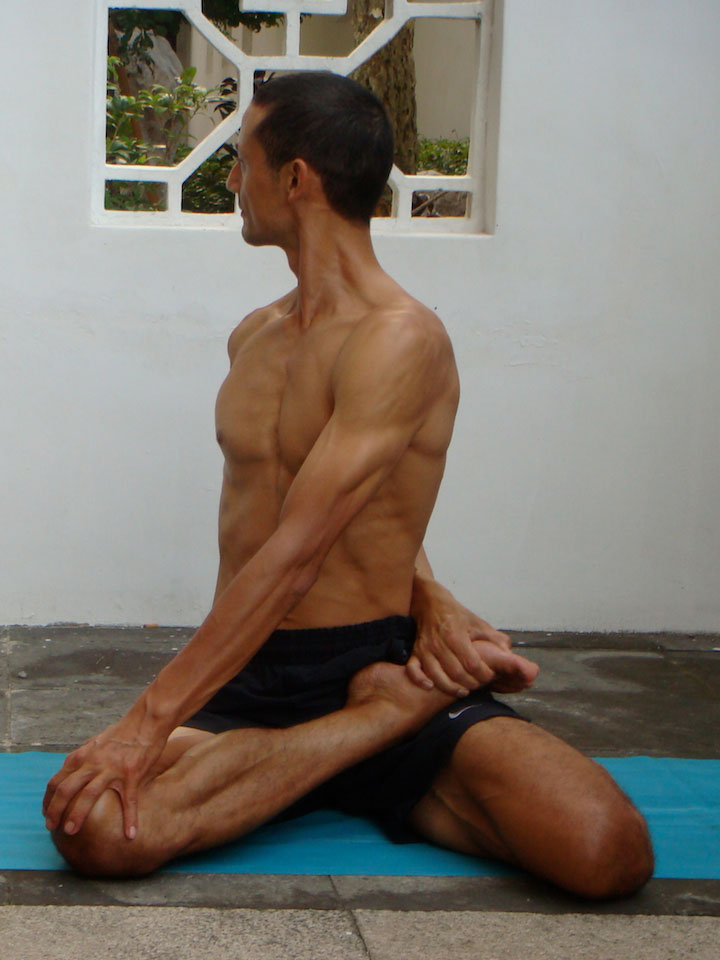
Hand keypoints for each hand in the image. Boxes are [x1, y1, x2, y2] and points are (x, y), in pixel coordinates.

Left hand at [42, 712, 167, 839]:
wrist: (147, 720)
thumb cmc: (124, 731)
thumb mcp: (97, 742)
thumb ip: (84, 757)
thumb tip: (72, 771)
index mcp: (83, 755)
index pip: (57, 780)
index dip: (48, 800)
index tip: (47, 813)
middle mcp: (93, 762)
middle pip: (66, 789)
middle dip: (55, 810)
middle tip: (52, 827)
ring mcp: (112, 769)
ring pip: (88, 795)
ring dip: (77, 815)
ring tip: (71, 832)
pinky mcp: (131, 774)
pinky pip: (129, 801)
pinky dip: (130, 819)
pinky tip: (130, 834)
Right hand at [407, 577, 538, 696]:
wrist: (430, 602)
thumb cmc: (455, 615)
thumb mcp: (477, 622)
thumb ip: (494, 638)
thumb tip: (508, 652)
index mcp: (456, 634)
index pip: (472, 663)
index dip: (483, 674)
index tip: (490, 676)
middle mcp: (439, 643)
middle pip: (456, 673)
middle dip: (471, 683)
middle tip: (479, 685)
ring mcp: (425, 649)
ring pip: (437, 676)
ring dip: (451, 688)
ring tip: (463, 691)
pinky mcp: (415, 652)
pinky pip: (413, 670)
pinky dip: (420, 680)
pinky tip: (431, 687)